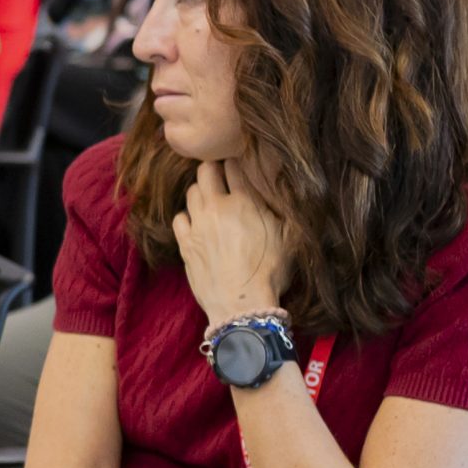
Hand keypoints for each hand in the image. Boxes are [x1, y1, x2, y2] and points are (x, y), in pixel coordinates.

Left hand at [173, 158, 289, 329]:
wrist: (242, 304)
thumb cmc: (270, 273)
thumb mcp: (288, 237)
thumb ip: (282, 209)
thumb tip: (283, 191)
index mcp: (245, 202)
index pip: (234, 167)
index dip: (236, 162)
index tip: (239, 164)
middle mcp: (217, 208)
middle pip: (206, 171)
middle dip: (213, 169)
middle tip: (222, 176)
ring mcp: (198, 225)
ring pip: (191, 192)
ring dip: (201, 191)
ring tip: (211, 199)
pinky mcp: (185, 243)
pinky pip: (179, 217)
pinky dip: (187, 216)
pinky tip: (197, 223)